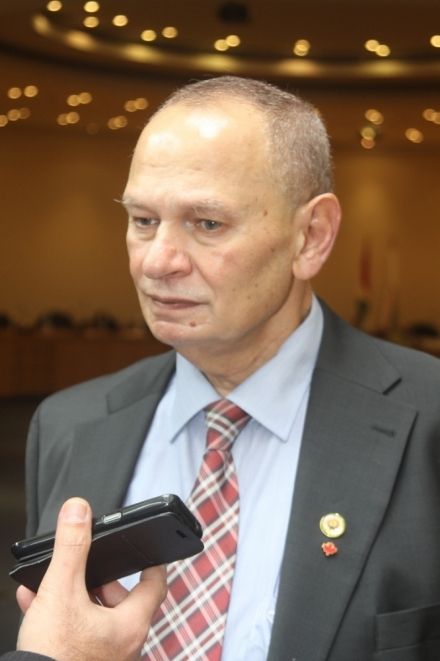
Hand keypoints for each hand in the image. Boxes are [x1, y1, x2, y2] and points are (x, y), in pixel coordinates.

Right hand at [16, 498, 166, 660]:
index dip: (152, 562)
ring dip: (75, 594)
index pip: (155, 585)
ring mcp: (104, 657)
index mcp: (130, 625)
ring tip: (53, 582)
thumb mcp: (61, 590)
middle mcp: (123, 645)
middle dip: (101, 578)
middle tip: (85, 567)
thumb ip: (72, 547)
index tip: (148, 549)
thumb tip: (78, 510)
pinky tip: (36, 603)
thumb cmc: (53, 654)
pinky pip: (77, 632)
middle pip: (122, 599)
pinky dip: (62, 614)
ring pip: (95, 615)